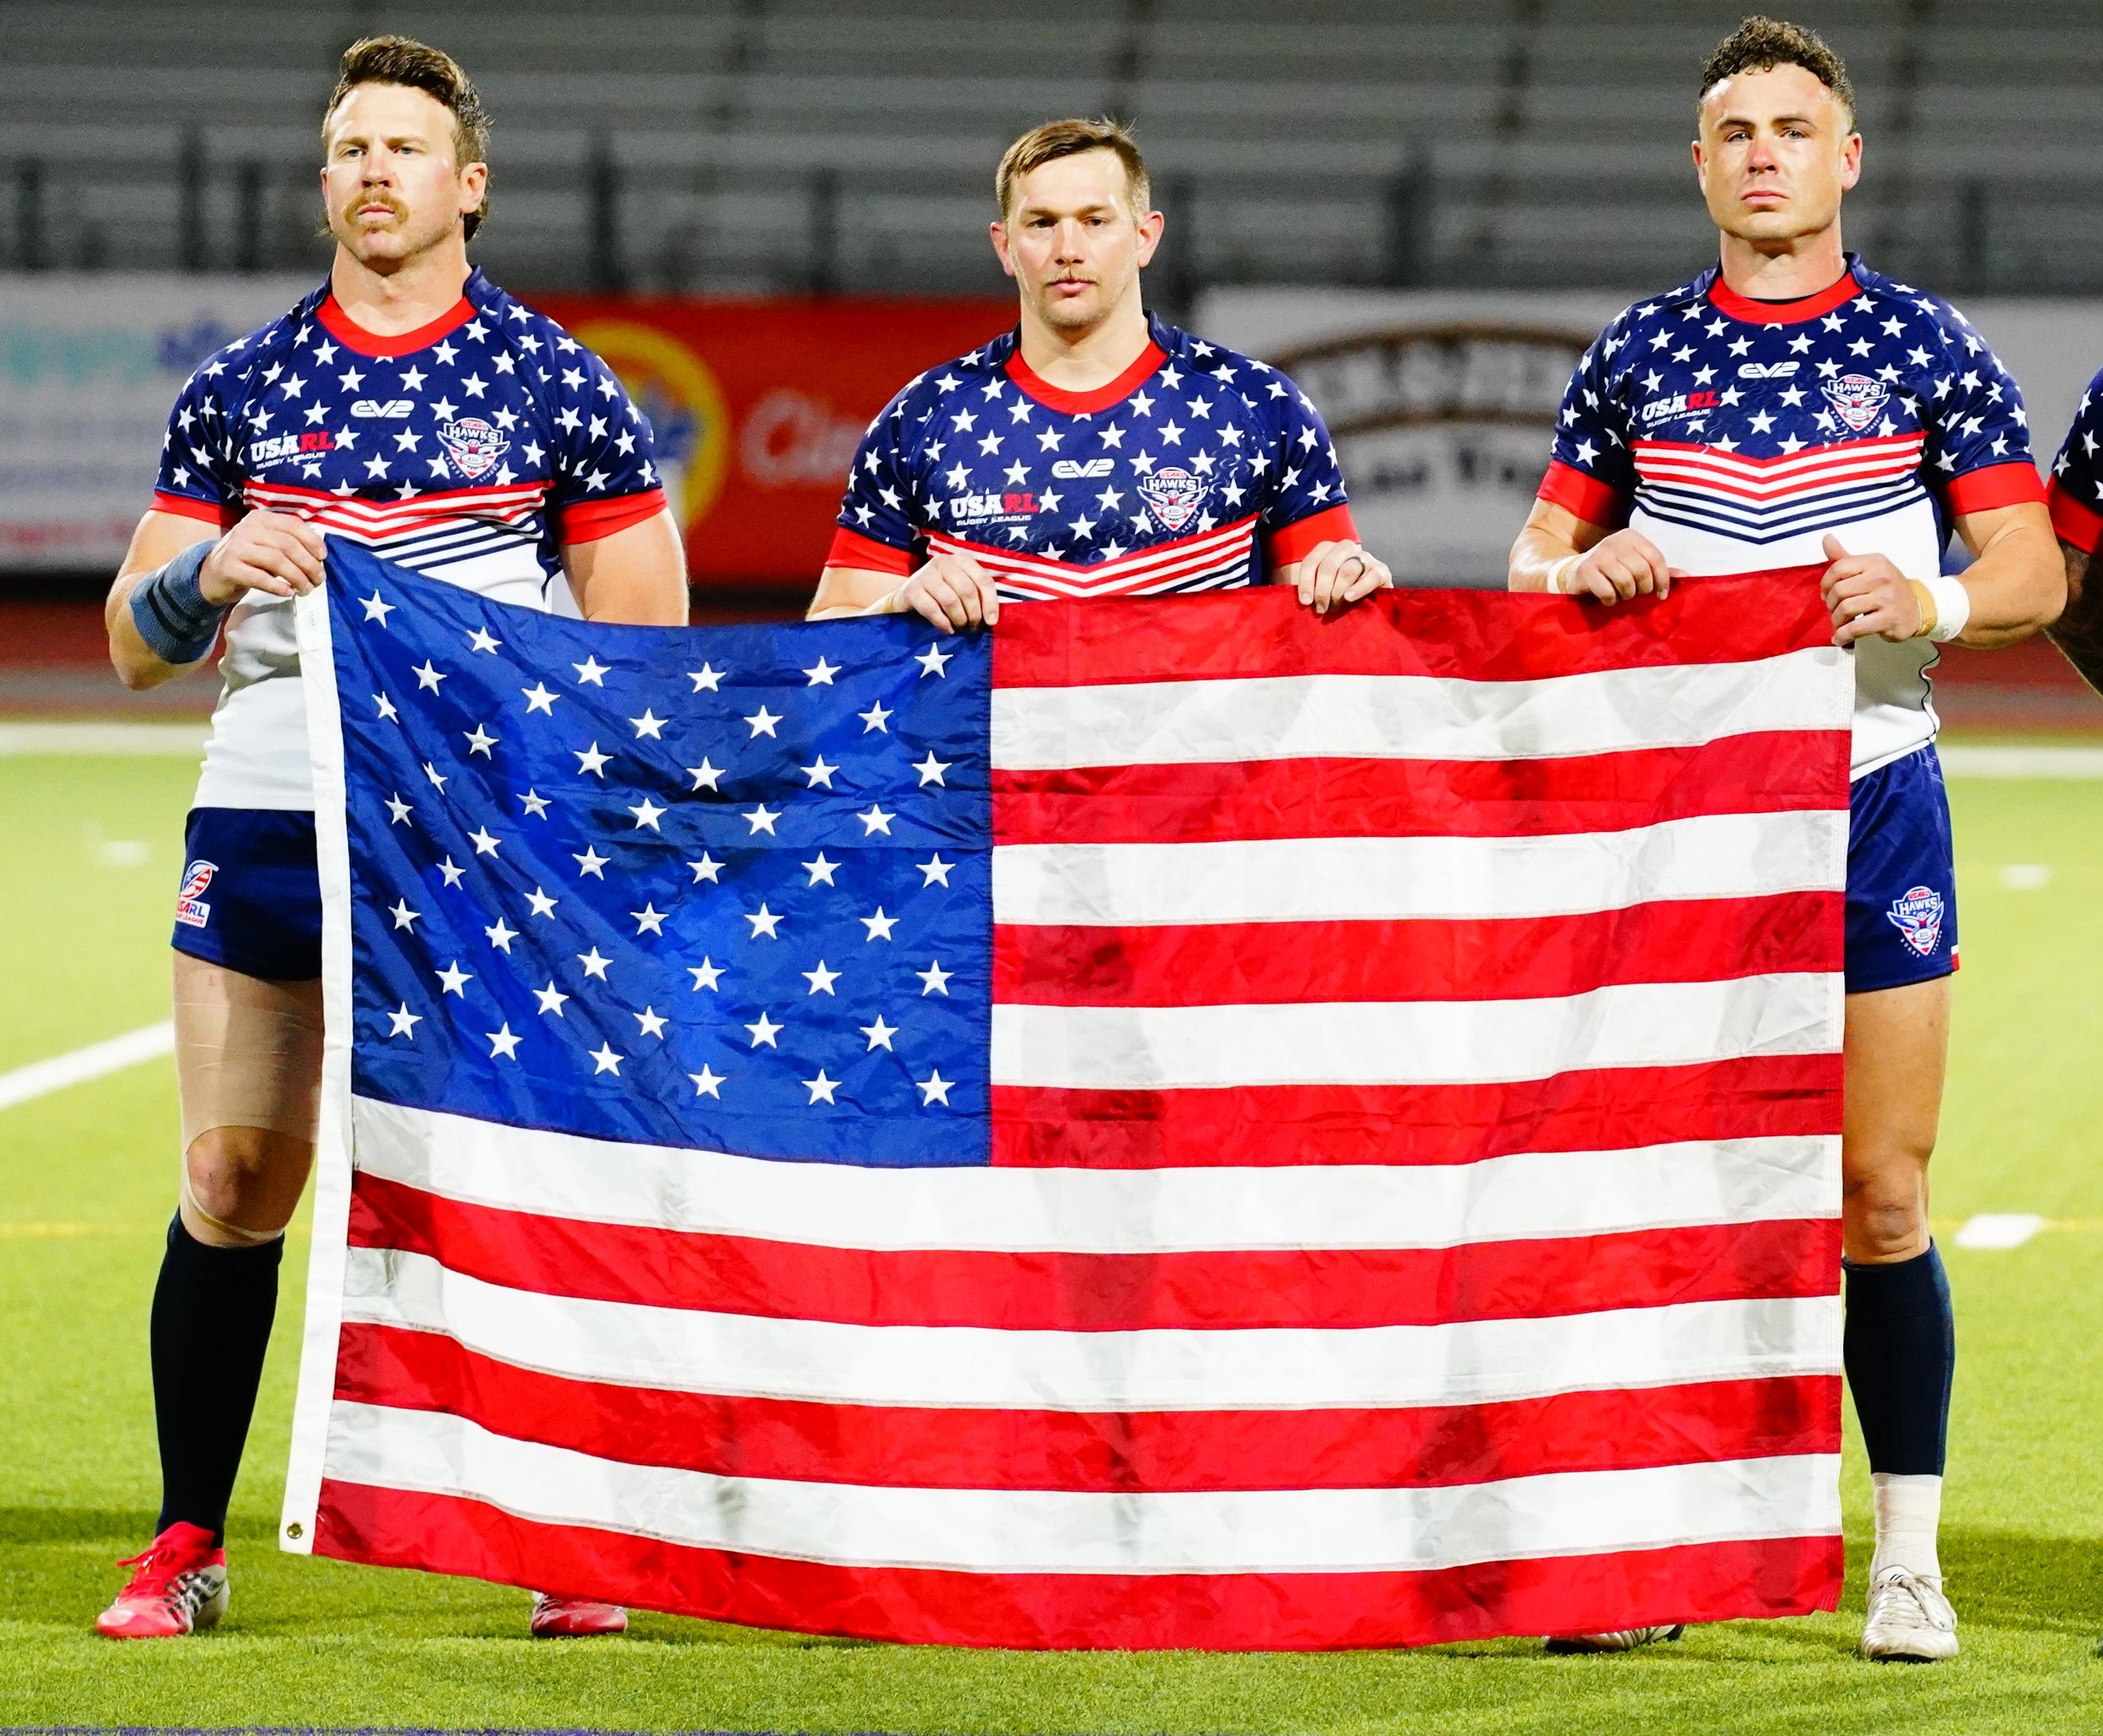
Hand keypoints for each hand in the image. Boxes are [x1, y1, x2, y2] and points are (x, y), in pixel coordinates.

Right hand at [198, 511, 326, 604]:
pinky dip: (278, 586)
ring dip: (297, 577)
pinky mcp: (229, 568)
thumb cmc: (249, 559)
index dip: (312, 541)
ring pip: (276, 560)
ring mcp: (236, 547)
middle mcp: (247, 529)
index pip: (293, 524)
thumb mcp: (267, 544)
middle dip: (308, 564)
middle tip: (318, 579)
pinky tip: (288, 592)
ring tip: (306, 588)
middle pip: (287, 544)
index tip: (323, 557)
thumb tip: (318, 557)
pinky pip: (260, 578)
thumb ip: (288, 544)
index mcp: (260, 519)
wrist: (213, 574)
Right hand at [890, 553, 999, 632]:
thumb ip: (978, 596)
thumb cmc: (942, 594)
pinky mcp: (912, 589)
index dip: (990, 603)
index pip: (983, 580)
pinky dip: (943, 624)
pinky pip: (932, 610)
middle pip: (967, 591)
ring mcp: (926, 574)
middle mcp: (943, 562)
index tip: (991, 622)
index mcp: (961, 559)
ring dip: (959, 620)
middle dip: (973, 614)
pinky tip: (948, 629)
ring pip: (951, 601)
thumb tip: (992, 619)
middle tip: (972, 627)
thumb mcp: (961, 588)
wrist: (908, 596)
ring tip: (960, 628)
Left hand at [1294, 541, 1393, 613]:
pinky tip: (1349, 598)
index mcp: (1327, 549)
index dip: (1305, 582)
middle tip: (1320, 609)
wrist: (1367, 599)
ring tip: (1334, 607)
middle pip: (1329, 565)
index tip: (1304, 601)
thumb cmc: (1335, 594)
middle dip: (1322, 590)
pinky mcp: (1382, 570)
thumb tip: (1287, 599)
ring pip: (1347, 570)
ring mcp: (1366, 557)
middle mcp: (1346, 548)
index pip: (1312, 561)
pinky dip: (1359, 588)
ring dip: (1337, 592)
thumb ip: (1305, 588)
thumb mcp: (1317, 588)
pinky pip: (1371, 576)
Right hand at [1563, 529, 1676, 603]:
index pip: (1656, 558)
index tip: (1661, 595)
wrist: (1574, 572)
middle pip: (1642, 572)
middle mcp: (1615, 541)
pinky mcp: (1586, 570)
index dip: (1663, 580)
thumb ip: (1658, 569)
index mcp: (1631, 536)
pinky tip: (1608, 599)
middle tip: (1637, 594)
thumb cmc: (1611, 569)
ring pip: (1625, 582)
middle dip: (1643, 589)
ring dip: (1627, 596)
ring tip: (1622, 595)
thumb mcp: (1635, 564)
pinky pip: (1607, 592)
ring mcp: (1599, 554)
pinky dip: (1611, 600)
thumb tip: (1687, 576)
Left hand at [1821, 534, 1924, 644]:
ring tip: (1839, 626)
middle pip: (1839, 590)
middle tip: (1834, 613)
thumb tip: (1826, 538)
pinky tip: (1840, 639)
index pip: (1838, 568)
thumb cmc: (1886, 589)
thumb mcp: (1868, 569)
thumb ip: (1845, 557)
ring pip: (1845, 609)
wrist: (1918, 609)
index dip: (1825, 584)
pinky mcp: (1889, 618)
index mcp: (1875, 562)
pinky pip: (1856, 628)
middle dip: (1830, 606)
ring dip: (1836, 622)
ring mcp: (1887, 597)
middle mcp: (1882, 576)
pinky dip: (1843, 635)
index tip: (1826, 595)